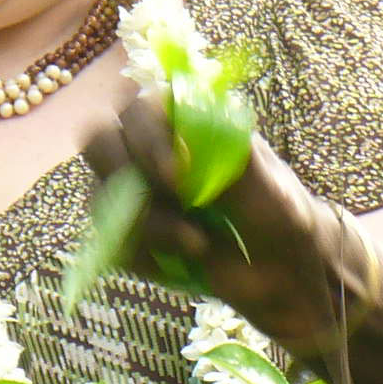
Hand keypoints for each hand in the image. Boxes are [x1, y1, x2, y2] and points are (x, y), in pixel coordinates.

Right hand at [85, 93, 364, 347]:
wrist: (282, 276)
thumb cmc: (282, 218)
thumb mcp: (271, 191)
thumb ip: (234, 162)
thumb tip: (192, 141)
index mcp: (188, 124)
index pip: (139, 107)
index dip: (147, 137)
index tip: (177, 178)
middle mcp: (151, 149)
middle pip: (99, 140)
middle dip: (131, 178)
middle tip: (178, 212)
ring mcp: (134, 190)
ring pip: (101, 195)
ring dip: (149, 228)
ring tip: (200, 246)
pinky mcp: (127, 232)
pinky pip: (109, 241)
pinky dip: (145, 256)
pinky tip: (184, 261)